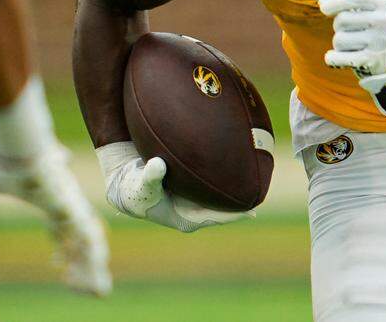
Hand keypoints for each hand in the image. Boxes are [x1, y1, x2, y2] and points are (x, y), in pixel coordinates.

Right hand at [0, 145, 111, 296]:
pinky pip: (88, 243)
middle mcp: (65, 200)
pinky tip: (96, 286)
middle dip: (83, 258)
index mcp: (48, 197)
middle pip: (80, 235)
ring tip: (98, 293)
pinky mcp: (72, 209)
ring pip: (90, 242)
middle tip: (84, 283)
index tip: (57, 263)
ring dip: (92, 267)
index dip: (61, 245)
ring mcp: (72, 204)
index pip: (60, 226)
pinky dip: (92, 266)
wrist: (11, 142)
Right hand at [96, 142, 253, 232]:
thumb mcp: (141, 184)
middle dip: (239, 204)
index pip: (216, 218)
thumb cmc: (134, 188)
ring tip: (255, 182)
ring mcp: (192, 202)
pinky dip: (221, 179)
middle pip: (222, 210)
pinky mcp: (190, 191)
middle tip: (259, 195)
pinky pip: (210, 188)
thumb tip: (159, 165)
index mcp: (185, 219)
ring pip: (218, 199)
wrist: (125, 185)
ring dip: (233, 193)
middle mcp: (192, 212)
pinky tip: (234, 166)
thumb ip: (151, 176)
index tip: (252, 212)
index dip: (233, 215)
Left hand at [319, 0, 385, 93]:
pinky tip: (337, 59)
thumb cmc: (366, 27)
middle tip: (350, 32)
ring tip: (352, 46)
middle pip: (341, 20)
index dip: (334, 1)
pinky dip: (332, 59)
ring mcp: (379, 42)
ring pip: (339, 40)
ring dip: (339, 45)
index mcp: (381, 5)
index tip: (322, 7)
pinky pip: (338, 57)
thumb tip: (323, 3)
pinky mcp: (372, 61)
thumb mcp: (362, 7)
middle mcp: (383, 21)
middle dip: (338, 27)